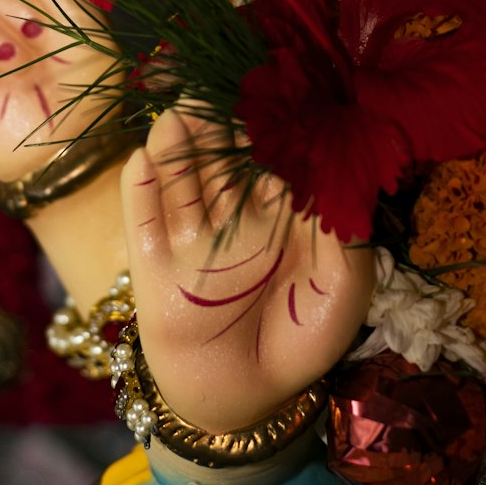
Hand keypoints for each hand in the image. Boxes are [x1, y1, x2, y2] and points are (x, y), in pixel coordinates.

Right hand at [122, 106, 375, 433]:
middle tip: (213, 84)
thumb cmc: (302, 340)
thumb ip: (343, 236)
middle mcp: (230, 215)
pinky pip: (143, 221)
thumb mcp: (342, 288)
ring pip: (181, 179)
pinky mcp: (153, 266)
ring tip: (177, 111)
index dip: (267, 126)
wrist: (249, 400)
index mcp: (277, 213)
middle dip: (216, 122)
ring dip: (177, 145)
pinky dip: (141, 191)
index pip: (268, 158)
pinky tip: (143, 160)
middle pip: (219, 158)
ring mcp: (188, 237)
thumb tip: (336, 180)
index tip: (268, 90)